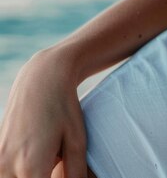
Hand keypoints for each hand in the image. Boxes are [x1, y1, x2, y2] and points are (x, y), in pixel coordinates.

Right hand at [0, 49, 86, 177]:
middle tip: (57, 161)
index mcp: (30, 166)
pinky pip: (8, 173)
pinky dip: (23, 171)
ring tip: (50, 159)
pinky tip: (38, 155)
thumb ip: (76, 174)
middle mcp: (6, 166)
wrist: (41, 80)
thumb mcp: (78, 142)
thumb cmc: (64, 109)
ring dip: (33, 175)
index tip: (61, 172)